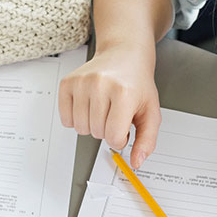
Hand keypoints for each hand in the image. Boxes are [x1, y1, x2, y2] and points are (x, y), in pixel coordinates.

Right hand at [58, 46, 161, 168]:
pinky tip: (88, 105)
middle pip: (96, 133)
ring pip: (80, 128)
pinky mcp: (68, 82)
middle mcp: (100, 84)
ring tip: (102, 108)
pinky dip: (76, 118)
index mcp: (124, 93)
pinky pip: (65, 119)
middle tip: (114, 112)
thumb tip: (136, 162)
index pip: (113, 137)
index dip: (120, 138)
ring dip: (91, 125)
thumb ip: (147, 141)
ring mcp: (82, 82)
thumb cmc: (137, 83)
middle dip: (106, 129)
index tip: (125, 127)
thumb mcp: (150, 112)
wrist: (124, 54)